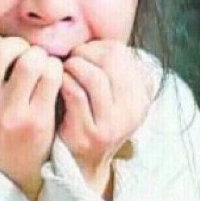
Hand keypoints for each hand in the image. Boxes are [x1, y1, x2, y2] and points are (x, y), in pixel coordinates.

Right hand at [0, 35, 62, 200]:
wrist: (5, 175)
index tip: (5, 56)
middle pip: (3, 47)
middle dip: (19, 46)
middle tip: (25, 56)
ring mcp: (6, 115)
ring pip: (30, 59)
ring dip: (39, 56)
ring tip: (39, 66)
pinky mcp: (34, 123)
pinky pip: (50, 75)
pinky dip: (54, 69)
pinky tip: (51, 77)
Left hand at [58, 40, 153, 197]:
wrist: (82, 159)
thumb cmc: (90, 114)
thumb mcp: (111, 93)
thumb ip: (111, 67)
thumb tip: (94, 41)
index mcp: (140, 95)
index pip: (121, 53)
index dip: (96, 47)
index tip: (82, 52)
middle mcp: (133, 110)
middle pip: (110, 61)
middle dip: (84, 54)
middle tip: (71, 59)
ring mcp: (113, 124)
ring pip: (95, 77)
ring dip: (73, 67)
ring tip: (65, 70)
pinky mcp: (91, 134)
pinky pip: (76, 93)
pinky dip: (64, 81)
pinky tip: (59, 83)